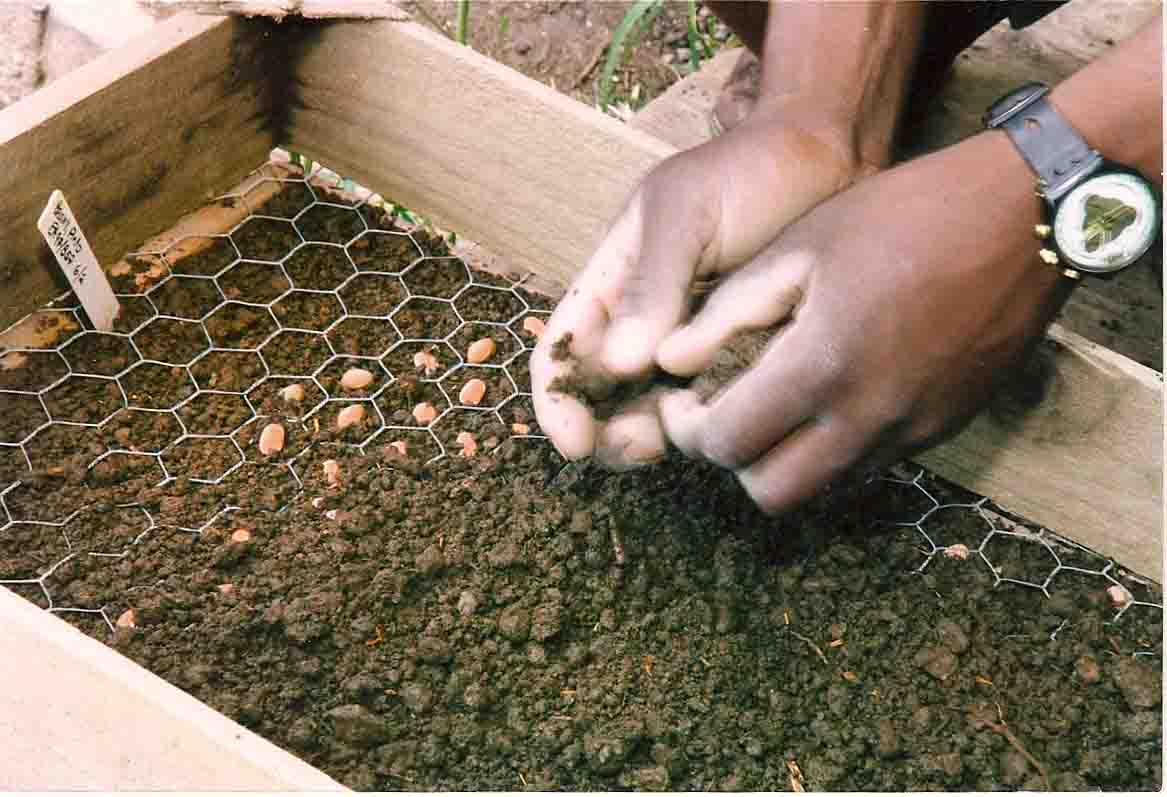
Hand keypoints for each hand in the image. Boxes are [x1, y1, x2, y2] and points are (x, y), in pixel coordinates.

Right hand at [531, 112, 864, 465]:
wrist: (829, 159)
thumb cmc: (748, 173)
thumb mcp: (685, 215)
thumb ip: (651, 285)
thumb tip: (616, 365)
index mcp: (613, 281)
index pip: (561, 349)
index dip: (557, 400)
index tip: (575, 442)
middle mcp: (644, 319)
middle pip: (602, 395)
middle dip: (607, 431)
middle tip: (639, 449)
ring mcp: (690, 341)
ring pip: (652, 407)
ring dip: (653, 434)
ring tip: (678, 440)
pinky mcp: (737, 355)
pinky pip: (709, 402)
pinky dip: (704, 422)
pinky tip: (722, 423)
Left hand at [655, 130, 1074, 511]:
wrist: (1025, 216)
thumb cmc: (903, 215)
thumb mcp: (803, 245)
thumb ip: (729, 312)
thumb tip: (667, 360)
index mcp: (823, 365)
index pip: (727, 445)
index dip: (692, 427)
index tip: (685, 395)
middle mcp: (869, 417)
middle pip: (770, 493)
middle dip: (736, 458)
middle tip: (727, 409)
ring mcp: (912, 431)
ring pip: (822, 490)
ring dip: (785, 461)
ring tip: (776, 402)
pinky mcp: (943, 429)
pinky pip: (869, 467)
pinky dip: (833, 450)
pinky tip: (831, 395)